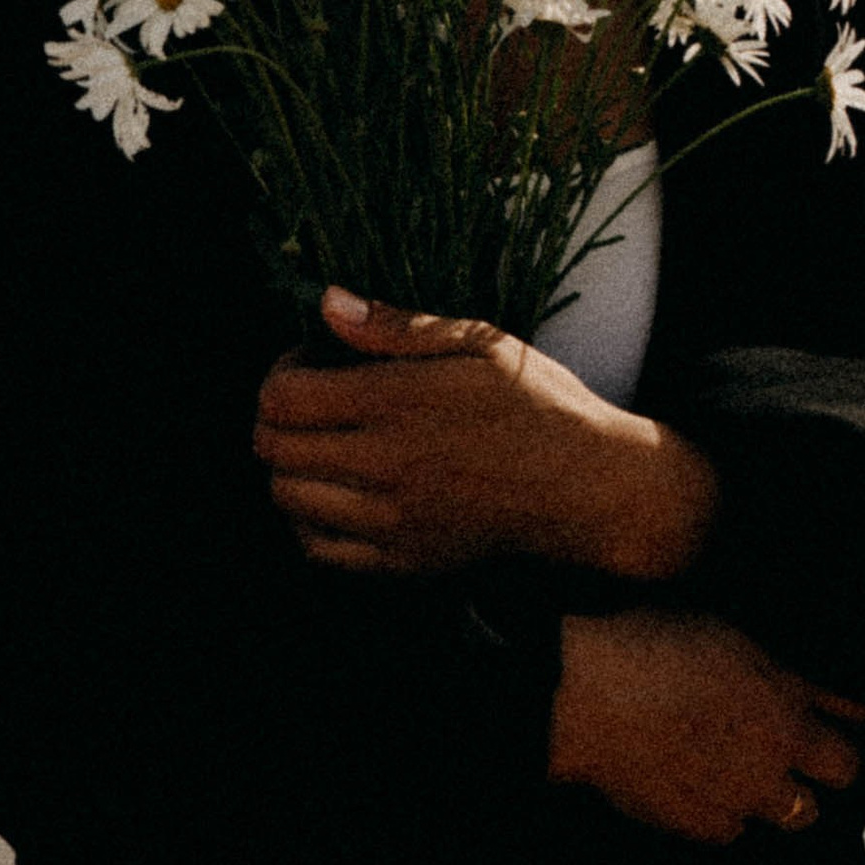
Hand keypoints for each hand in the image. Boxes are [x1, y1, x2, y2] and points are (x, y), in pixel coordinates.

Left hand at [252, 288, 718, 579]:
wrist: (590, 488)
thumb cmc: (540, 403)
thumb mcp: (481, 342)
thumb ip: (396, 326)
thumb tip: (326, 302)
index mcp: (400, 402)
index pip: (283, 397)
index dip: (279, 373)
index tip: (307, 362)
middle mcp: (386, 465)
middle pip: (273, 448)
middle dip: (274, 418)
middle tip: (308, 402)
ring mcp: (392, 521)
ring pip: (287, 499)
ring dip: (287, 467)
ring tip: (321, 446)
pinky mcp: (404, 562)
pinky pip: (318, 550)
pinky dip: (307, 521)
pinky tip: (334, 495)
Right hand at [546, 607, 864, 845]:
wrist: (586, 696)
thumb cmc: (650, 644)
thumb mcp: (730, 634)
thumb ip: (783, 669)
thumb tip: (820, 687)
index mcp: (789, 707)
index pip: (856, 732)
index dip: (855, 726)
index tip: (850, 720)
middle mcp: (776, 760)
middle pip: (840, 778)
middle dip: (829, 764)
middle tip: (805, 749)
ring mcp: (740, 799)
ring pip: (791, 814)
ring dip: (782, 794)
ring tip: (751, 769)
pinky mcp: (700, 826)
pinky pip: (735, 830)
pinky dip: (730, 814)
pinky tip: (707, 787)